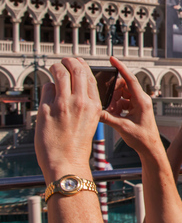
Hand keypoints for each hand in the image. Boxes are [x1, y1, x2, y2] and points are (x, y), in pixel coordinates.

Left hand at [35, 58, 101, 181]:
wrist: (66, 162)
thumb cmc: (77, 145)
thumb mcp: (90, 122)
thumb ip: (86, 105)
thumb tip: (74, 88)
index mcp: (94, 106)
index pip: (90, 78)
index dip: (83, 66)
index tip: (78, 62)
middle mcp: (81, 102)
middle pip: (76, 71)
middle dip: (69, 62)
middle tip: (64, 60)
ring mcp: (63, 105)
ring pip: (60, 75)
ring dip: (56, 67)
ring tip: (53, 67)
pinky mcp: (47, 109)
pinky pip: (47, 89)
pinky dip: (47, 87)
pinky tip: (48, 90)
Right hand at [100, 56, 162, 157]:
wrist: (150, 148)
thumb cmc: (142, 138)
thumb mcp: (122, 127)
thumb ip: (107, 118)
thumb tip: (94, 111)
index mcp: (142, 100)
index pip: (130, 79)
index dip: (120, 68)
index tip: (112, 59)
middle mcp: (142, 99)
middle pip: (124, 87)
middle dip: (113, 92)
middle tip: (107, 102)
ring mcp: (140, 104)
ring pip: (123, 95)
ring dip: (115, 101)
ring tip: (111, 112)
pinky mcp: (137, 109)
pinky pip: (124, 102)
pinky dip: (117, 106)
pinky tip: (114, 115)